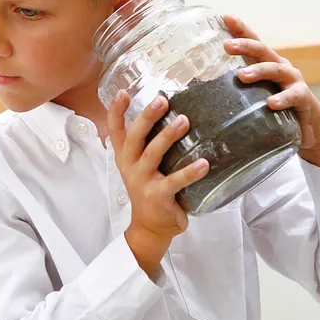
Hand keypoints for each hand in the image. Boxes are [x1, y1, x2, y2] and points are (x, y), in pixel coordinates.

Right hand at [108, 91, 209, 277]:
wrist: (150, 227)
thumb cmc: (150, 189)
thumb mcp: (142, 166)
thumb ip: (149, 144)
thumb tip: (174, 112)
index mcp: (125, 156)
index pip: (116, 130)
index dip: (116, 111)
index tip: (122, 92)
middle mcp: (130, 166)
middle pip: (134, 137)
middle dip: (147, 116)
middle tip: (162, 100)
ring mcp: (142, 182)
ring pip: (152, 154)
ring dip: (167, 136)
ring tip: (184, 121)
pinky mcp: (158, 196)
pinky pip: (175, 182)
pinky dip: (190, 172)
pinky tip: (203, 163)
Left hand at [222, 15, 319, 173]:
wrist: (308, 128)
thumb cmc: (275, 109)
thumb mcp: (254, 96)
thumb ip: (236, 91)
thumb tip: (201, 94)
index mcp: (267, 63)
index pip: (252, 43)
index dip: (240, 29)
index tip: (225, 17)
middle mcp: (280, 67)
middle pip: (262, 51)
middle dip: (245, 45)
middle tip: (227, 46)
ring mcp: (293, 81)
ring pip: (275, 70)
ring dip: (259, 71)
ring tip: (242, 75)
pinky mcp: (303, 98)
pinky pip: (293, 96)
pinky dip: (282, 99)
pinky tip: (271, 103)